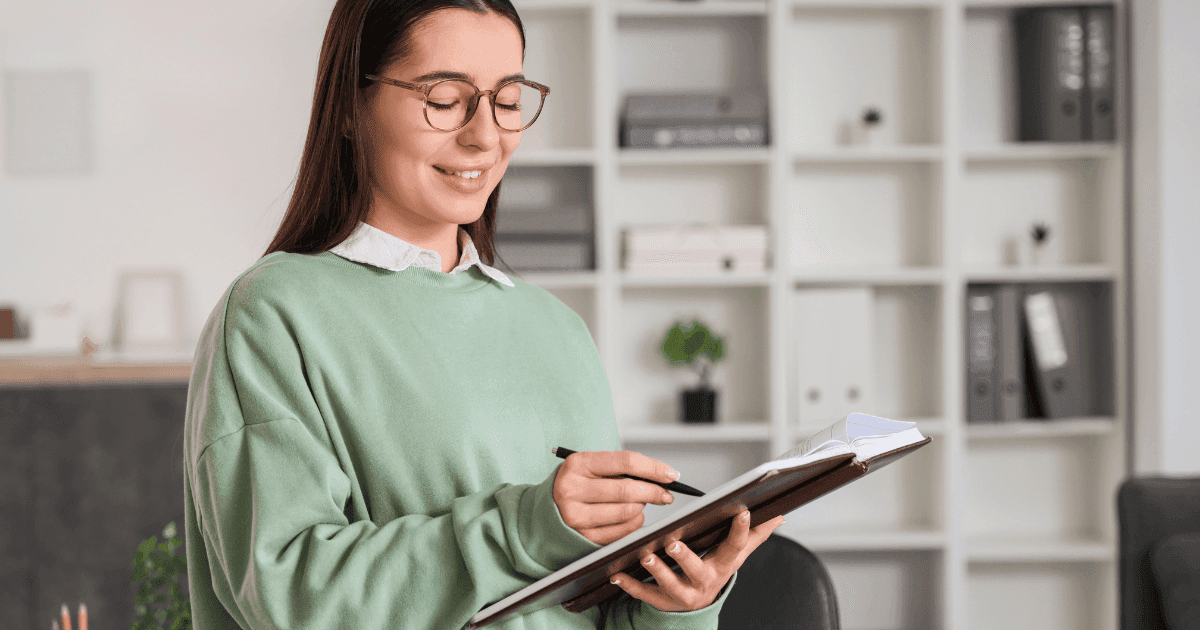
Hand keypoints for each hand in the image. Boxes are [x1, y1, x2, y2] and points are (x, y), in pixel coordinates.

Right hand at [552, 450, 678, 544]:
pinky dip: (634, 523)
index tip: (671, 474)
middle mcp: (572, 489)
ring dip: (642, 508)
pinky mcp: (583, 537)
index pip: (625, 462)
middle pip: (628, 490)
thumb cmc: (577, 484)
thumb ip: (620, 469)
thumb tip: (661, 477)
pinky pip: (622, 531)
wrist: (545, 511)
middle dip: (654, 492)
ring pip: (628, 512)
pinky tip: (632, 516)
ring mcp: (576, 516)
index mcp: (577, 464)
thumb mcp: (589, 467)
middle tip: (666, 494)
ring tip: (640, 503)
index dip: (654, 468)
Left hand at [608, 510, 784, 612]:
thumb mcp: (734, 554)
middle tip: (672, 542)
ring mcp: (683, 594)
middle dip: (685, 557)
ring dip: (656, 571)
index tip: (743, 511)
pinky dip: (631, 585)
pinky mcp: (663, 602)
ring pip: (670, 585)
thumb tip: (779, 515)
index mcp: (723, 565)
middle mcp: (704, 582)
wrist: (699, 607)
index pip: (736, 547)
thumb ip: (754, 535)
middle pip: (697, 570)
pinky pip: (645, 595)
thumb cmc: (714, 570)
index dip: (741, 530)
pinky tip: (618, 573)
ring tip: (645, 556)